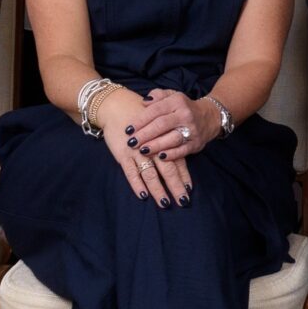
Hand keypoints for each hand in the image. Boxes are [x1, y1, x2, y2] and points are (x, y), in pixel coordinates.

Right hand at [94, 90, 189, 205]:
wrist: (118, 106)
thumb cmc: (141, 118)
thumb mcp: (158, 124)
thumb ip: (169, 139)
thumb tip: (177, 158)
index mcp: (164, 140)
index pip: (177, 161)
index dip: (184, 176)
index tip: (189, 190)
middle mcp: (153, 147)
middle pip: (167, 170)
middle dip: (176, 187)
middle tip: (183, 201)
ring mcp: (137, 152)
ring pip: (150, 174)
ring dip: (158, 190)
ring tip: (165, 203)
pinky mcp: (123, 155)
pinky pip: (131, 173)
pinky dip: (137, 185)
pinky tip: (143, 195)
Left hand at [128, 89, 215, 161]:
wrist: (210, 116)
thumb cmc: (184, 107)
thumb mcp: (172, 95)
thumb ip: (157, 96)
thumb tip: (144, 102)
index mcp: (177, 101)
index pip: (155, 111)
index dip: (140, 120)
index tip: (128, 129)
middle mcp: (185, 115)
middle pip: (162, 125)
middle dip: (145, 134)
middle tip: (131, 142)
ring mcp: (192, 130)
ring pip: (172, 138)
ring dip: (156, 145)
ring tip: (142, 150)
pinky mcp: (196, 143)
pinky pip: (183, 150)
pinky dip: (171, 155)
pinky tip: (160, 157)